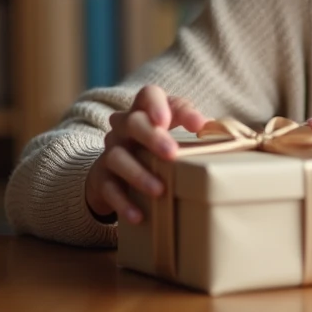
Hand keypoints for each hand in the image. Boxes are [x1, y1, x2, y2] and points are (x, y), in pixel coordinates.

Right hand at [84, 84, 206, 223]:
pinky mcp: (102, 179)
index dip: (156, 104)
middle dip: (152, 137)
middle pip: (132, 123)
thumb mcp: (173, 130)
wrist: (113, 171)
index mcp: (144, 111)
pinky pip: (109, 189)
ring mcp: (110, 152)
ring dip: (139, 174)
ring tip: (160, 190)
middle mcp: (123, 128)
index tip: (167, 120)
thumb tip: (209, 126)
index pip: (148, 95)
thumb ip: (190, 121)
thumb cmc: (154, 146)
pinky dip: (123, 203)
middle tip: (172, 153)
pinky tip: (138, 216)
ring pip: (118, 157)